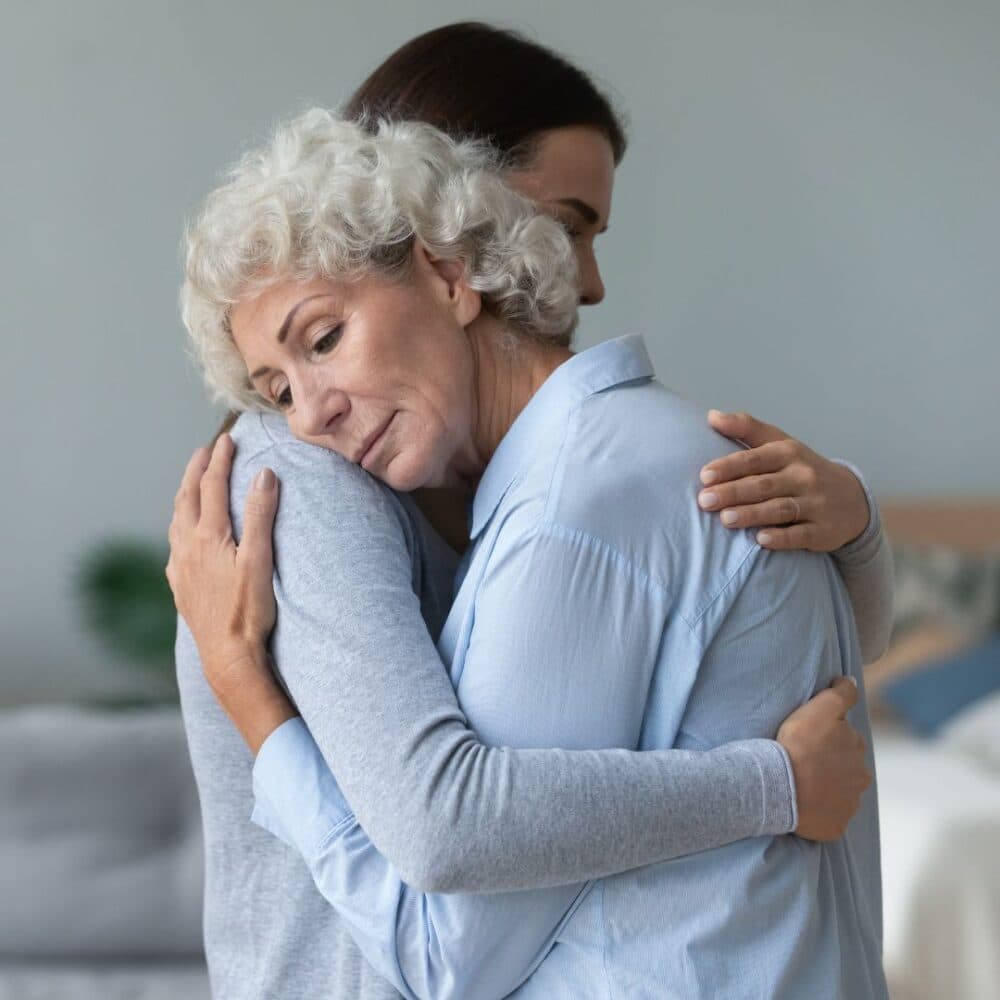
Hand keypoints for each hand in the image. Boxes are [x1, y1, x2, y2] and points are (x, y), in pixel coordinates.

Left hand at [166, 435, 292, 750]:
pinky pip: (174, 545)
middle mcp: (187, 547)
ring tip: (193, 484)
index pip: (212, 486)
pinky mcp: (180, 586)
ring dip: (185, 496)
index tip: (227, 440)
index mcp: (208, 536)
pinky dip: (180, 525)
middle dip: (196, 471)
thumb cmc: (248, 610)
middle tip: (205, 451)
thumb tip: (263, 474)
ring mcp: (180, 567)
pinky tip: (185, 535)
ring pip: (176, 520)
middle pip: (187, 498)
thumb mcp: (260, 559)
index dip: (220, 460)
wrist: (227, 655)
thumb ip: (260, 515)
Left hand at [697, 410, 869, 551]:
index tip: (704, 476)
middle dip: (733, 492)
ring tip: (725, 519)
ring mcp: (816, 503)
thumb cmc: (802, 470)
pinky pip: (801, 534)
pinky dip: (781, 537)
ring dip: (752, 514)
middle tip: (704, 500)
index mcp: (789, 453)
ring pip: (780, 508)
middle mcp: (804, 476)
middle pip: (764, 485)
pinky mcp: (824, 530)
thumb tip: (712, 416)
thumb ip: (746, 429)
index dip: (729, 466)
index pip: (755, 458)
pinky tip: (760, 539)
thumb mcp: (780, 444)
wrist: (852, 499)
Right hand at [777, 677, 870, 840]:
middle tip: (804, 761)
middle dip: (830, 765)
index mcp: (857, 755)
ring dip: (824, 789)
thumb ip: (841, 693)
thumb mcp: (820, 709)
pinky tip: (802, 804)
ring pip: (837, 795)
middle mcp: (859, 782)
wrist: (781, 786)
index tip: (811, 740)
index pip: (847, 743)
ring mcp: (846, 808)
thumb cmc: (800, 745)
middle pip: (845, 770)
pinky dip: (818, 812)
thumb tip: (850, 681)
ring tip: (800, 783)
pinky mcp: (833, 828)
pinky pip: (828, 819)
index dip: (829, 739)